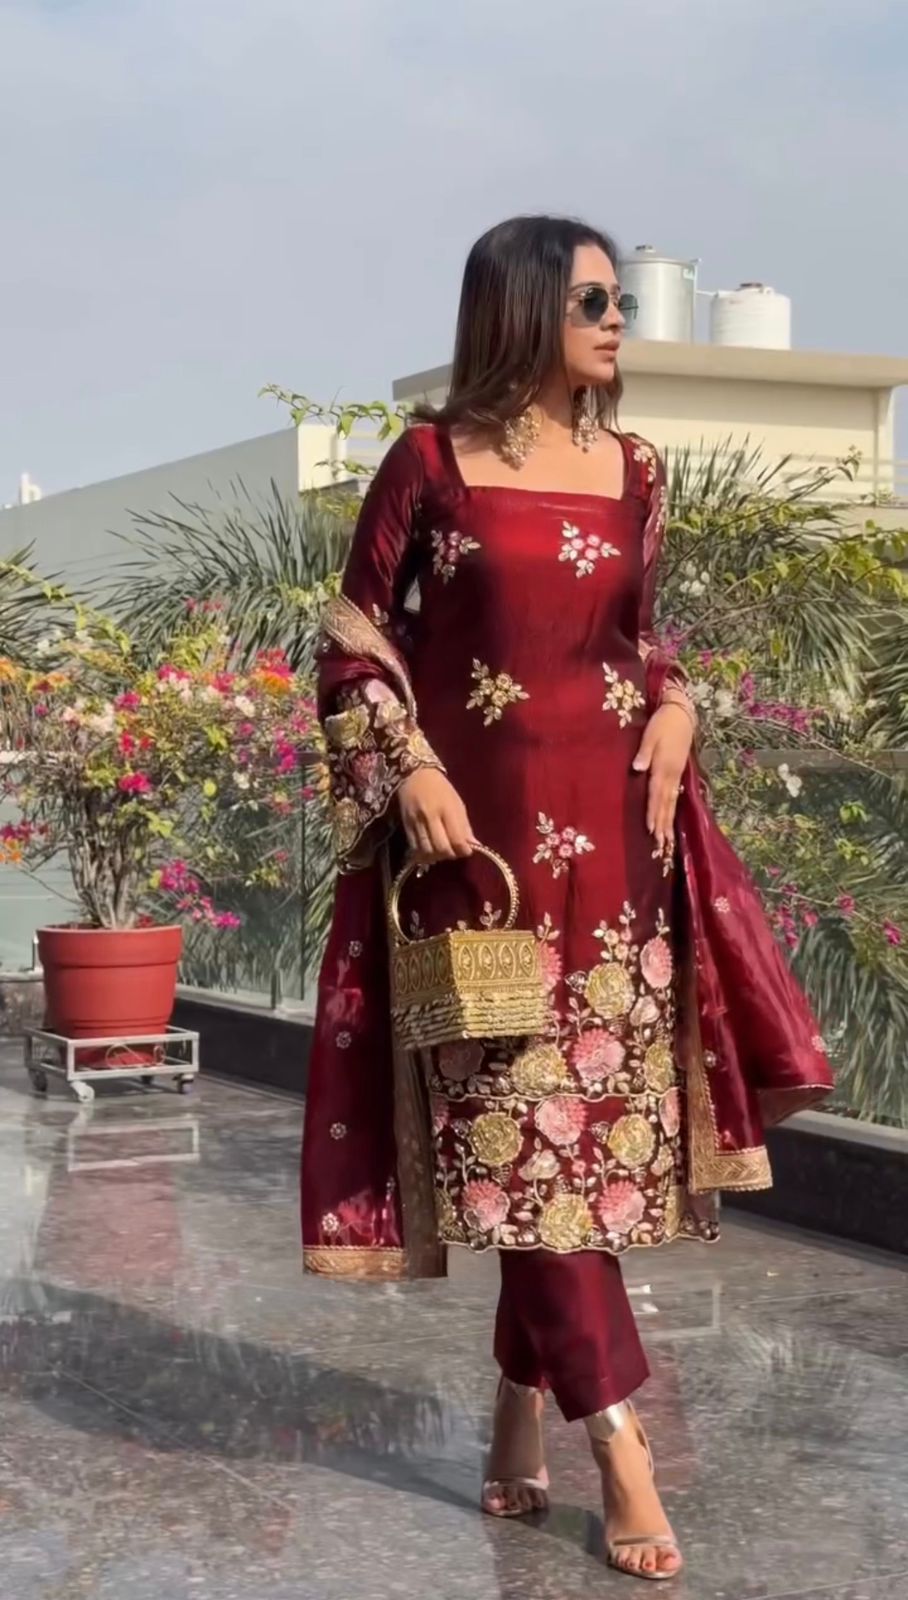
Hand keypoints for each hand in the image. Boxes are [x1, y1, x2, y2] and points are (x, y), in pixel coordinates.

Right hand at [398, 768, 476, 863]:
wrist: (414, 774)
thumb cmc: (440, 788)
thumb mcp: (457, 802)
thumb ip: (465, 826)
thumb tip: (475, 846)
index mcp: (446, 808)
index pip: (456, 838)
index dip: (464, 850)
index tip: (467, 851)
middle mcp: (430, 816)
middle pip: (441, 848)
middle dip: (450, 855)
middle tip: (455, 852)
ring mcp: (416, 822)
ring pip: (427, 851)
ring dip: (437, 857)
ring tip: (443, 852)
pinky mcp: (405, 826)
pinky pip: (415, 848)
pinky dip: (424, 854)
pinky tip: (430, 851)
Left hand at [632, 704, 693, 849]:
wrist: (682, 714)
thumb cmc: (662, 723)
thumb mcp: (650, 735)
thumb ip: (643, 753)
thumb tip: (637, 769)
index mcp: (663, 767)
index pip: (656, 794)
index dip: (653, 812)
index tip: (651, 830)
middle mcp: (672, 774)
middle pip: (666, 804)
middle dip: (663, 825)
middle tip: (661, 845)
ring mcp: (677, 774)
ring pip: (672, 802)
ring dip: (669, 821)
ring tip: (667, 839)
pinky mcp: (678, 771)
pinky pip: (675, 795)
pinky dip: (672, 809)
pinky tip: (671, 819)